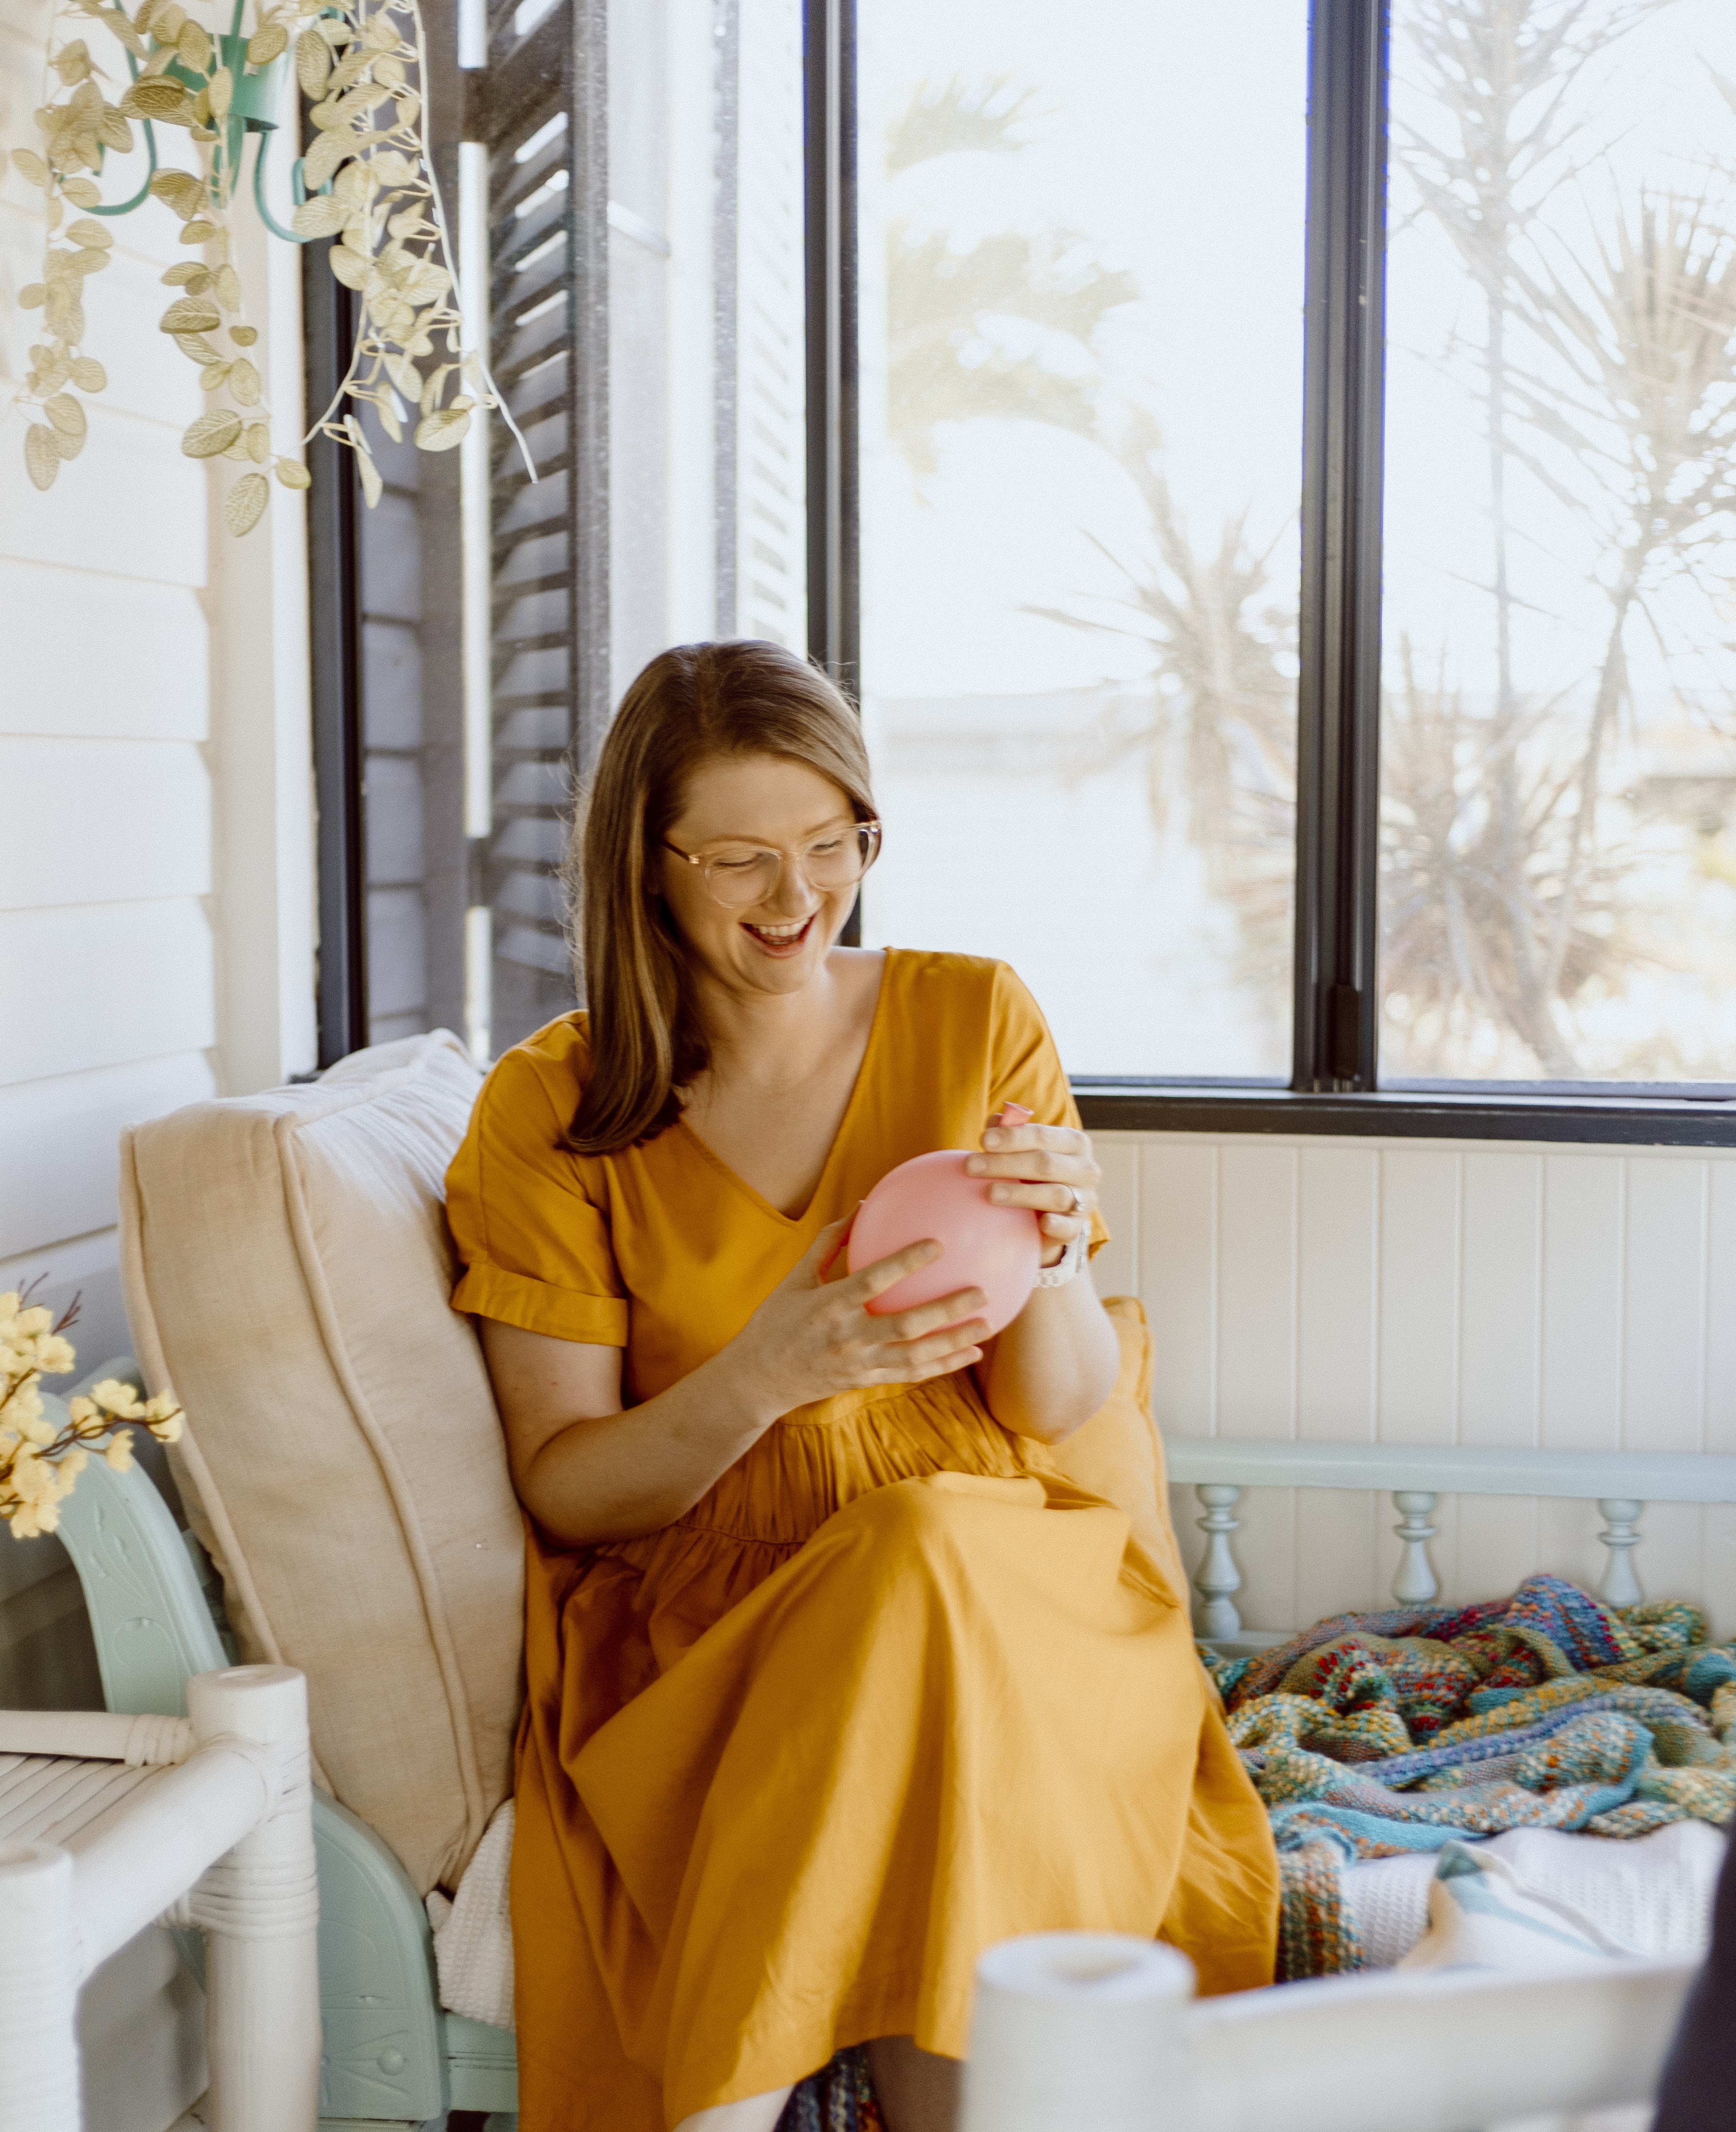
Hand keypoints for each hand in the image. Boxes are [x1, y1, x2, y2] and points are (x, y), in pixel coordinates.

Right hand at [728, 1214, 988, 1414]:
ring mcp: (860, 1364)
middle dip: (945, 1309)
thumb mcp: (795, 1278)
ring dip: (954, 1340)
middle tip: (980, 1289)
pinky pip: (912, 1374)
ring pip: (916, 1355)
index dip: (906, 1262)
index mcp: (827, 1305)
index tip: (938, 1242)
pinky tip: (971, 1354)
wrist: (759, 1379)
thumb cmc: (777, 1319)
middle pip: (905, 1324)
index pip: (872, 1280)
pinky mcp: (868, 1381)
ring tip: (988, 1324)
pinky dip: (944, 1365)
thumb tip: (864, 1204)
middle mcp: (847, 1337)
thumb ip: (829, 1242)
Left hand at [965, 1111, 1098, 1268]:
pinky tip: (1041, 1223)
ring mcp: (1085, 1199)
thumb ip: (1011, 1134)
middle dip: (1006, 1164)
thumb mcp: (1024, 1150)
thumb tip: (995, 1120)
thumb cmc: (1034, 1173)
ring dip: (1021, 1194)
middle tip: (971, 1167)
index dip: (1012, 1137)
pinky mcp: (1078, 1227)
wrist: (1051, 1212)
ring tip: (990, 1193)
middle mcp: (1086, 1169)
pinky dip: (1056, 1224)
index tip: (983, 1140)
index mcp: (1074, 1142)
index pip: (1042, 1135)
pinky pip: (1069, 1227)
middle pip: (1045, 1164)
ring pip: (1055, 1195)